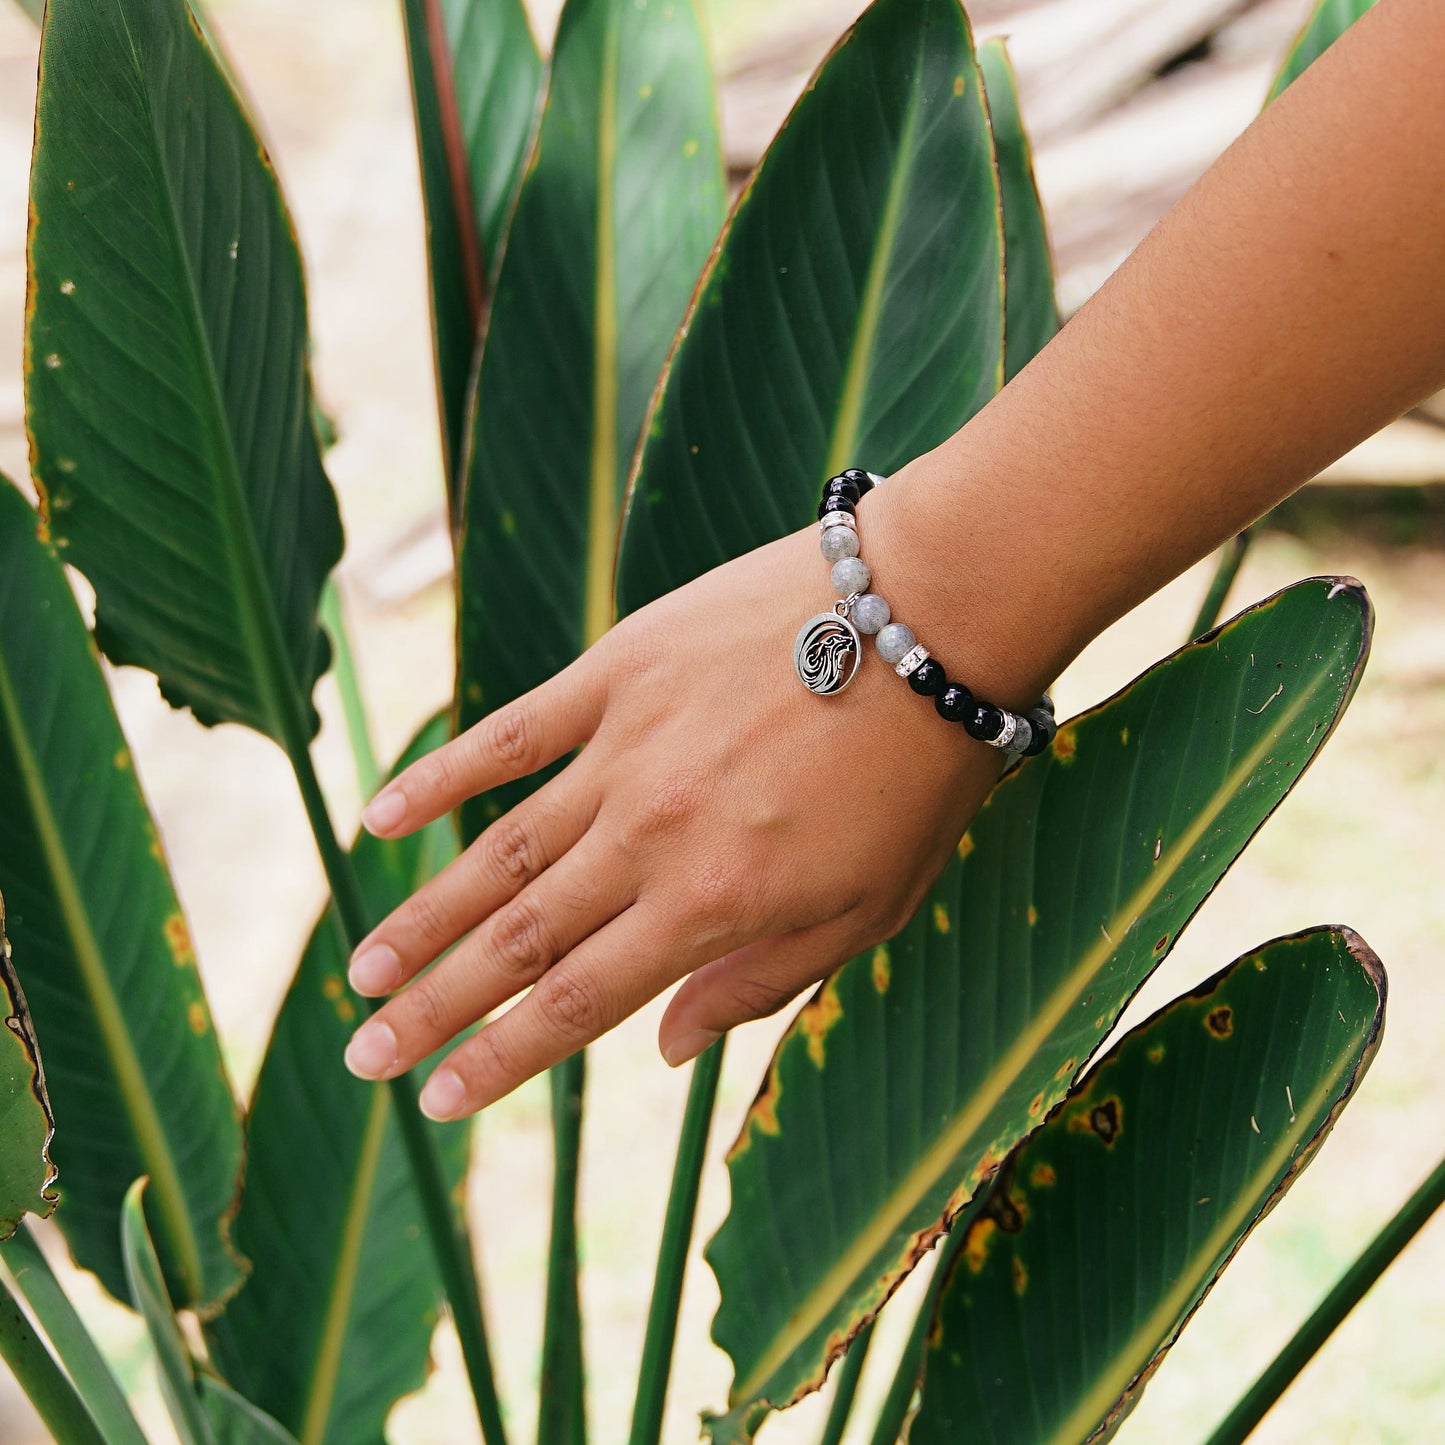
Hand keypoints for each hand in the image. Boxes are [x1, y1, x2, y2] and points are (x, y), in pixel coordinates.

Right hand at [341, 486, 1019, 1118]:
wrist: (929, 616)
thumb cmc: (916, 774)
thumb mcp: (870, 908)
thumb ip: (762, 981)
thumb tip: (669, 1048)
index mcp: (713, 906)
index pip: (578, 1004)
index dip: (499, 1060)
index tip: (435, 1101)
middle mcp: (650, 839)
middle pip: (518, 942)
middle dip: (434, 1008)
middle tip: (363, 1055)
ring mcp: (623, 752)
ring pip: (498, 853)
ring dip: (422, 916)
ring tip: (361, 969)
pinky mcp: (616, 675)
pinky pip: (509, 734)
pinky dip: (441, 777)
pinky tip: (377, 817)